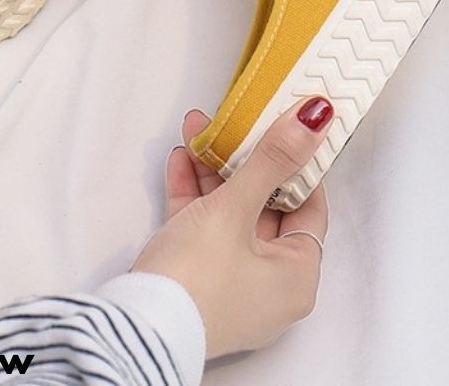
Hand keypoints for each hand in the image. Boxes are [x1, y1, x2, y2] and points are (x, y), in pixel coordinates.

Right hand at [132, 97, 332, 358]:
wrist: (135, 327)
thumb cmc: (195, 282)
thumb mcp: (235, 209)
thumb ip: (272, 159)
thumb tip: (312, 121)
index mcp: (296, 276)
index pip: (308, 207)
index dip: (298, 164)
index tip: (290, 129)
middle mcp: (269, 285)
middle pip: (265, 205)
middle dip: (246, 159)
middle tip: (241, 123)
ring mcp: (231, 283)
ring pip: (230, 213)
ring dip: (214, 171)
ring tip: (200, 130)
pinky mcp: (197, 279)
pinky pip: (203, 228)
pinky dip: (194, 194)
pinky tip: (182, 160)